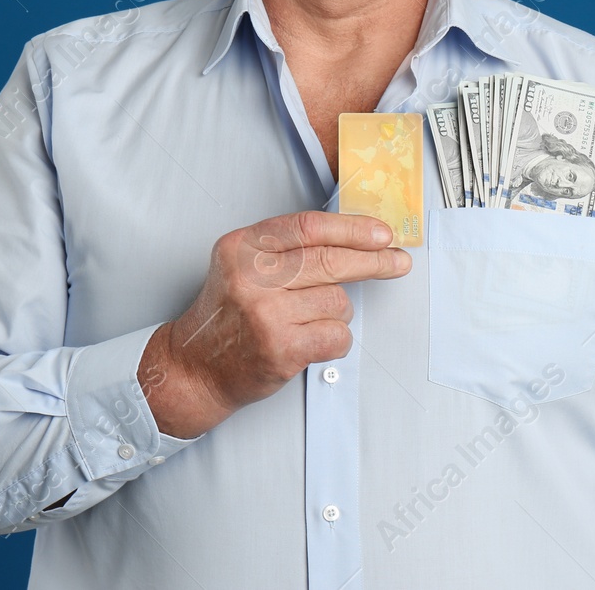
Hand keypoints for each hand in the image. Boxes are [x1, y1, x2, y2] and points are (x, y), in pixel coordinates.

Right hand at [140, 211, 411, 437]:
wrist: (195, 367)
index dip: (352, 228)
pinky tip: (313, 341)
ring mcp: (264, 313)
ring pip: (337, 301)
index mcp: (242, 246)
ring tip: (308, 322)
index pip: (308, 227)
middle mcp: (249, 276)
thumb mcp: (243, 265)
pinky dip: (336, 340)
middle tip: (398, 262)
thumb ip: (287, 249)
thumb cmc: (229, 316)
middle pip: (330, 260)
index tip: (382, 233)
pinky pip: (337, 335)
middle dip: (374, 262)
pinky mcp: (280, 348)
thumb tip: (356, 238)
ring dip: (337, 313)